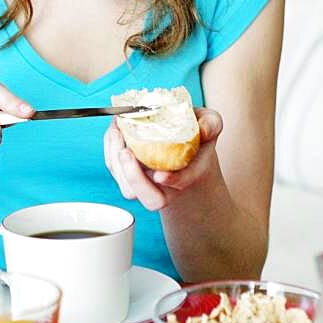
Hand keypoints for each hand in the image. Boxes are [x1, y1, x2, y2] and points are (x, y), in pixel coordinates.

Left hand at [103, 108, 222, 210]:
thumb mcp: (211, 124)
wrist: (180, 136)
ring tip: (117, 133)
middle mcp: (165, 185)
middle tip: (126, 152)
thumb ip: (211, 125)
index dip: (173, 181)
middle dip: (135, 179)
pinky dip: (110, 148)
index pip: (181, 185)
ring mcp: (145, 181)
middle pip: (149, 198)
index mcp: (188, 175)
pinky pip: (114, 167)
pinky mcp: (127, 171)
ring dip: (116, 162)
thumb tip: (204, 129)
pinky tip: (116, 129)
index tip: (161, 174)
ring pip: (127, 187)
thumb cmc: (196, 133)